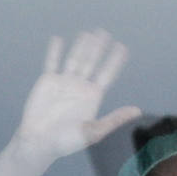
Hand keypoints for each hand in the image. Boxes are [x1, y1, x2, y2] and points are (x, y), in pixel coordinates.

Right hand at [9, 30, 140, 170]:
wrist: (38, 143)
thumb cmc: (66, 142)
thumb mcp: (93, 131)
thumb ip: (114, 119)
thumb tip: (138, 111)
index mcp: (92, 96)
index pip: (107, 74)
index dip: (115, 61)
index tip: (123, 47)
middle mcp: (80, 87)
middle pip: (91, 62)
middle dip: (98, 48)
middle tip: (104, 32)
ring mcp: (64, 83)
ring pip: (74, 59)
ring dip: (81, 46)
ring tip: (87, 33)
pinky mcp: (48, 82)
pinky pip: (52, 63)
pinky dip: (54, 51)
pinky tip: (58, 39)